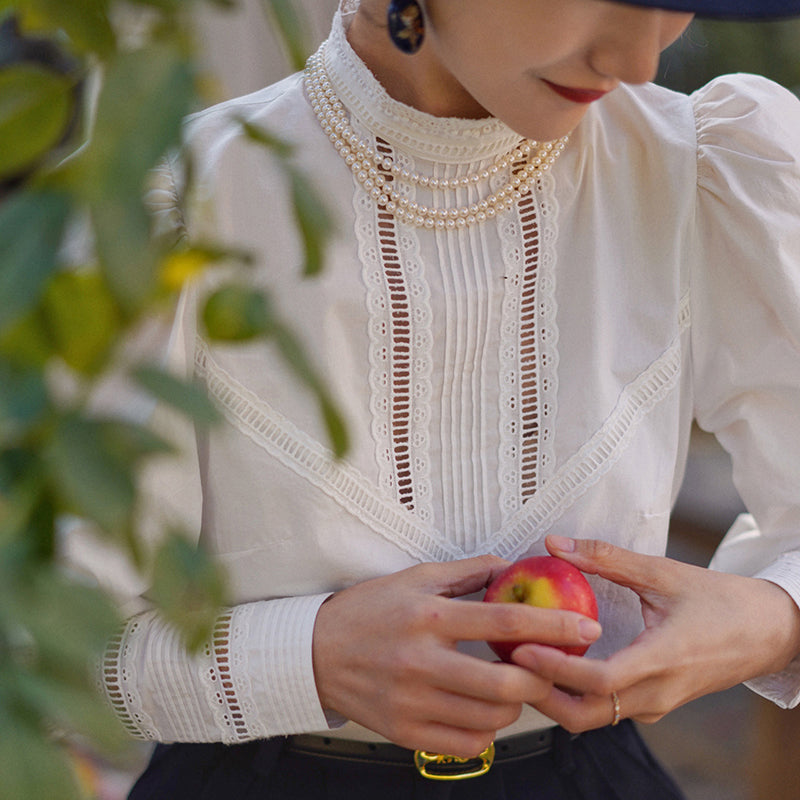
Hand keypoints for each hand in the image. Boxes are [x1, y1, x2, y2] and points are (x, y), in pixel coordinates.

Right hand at [312, 555, 601, 756]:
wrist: (314, 653)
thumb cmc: (369, 609)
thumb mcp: (414, 577)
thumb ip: (466, 572)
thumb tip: (510, 566)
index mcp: (429, 616)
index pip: (505, 620)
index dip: (554, 624)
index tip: (587, 627)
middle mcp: (422, 661)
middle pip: (507, 685)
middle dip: (542, 679)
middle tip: (549, 668)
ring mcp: (413, 702)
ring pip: (491, 720)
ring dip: (514, 706)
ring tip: (510, 687)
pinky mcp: (405, 733)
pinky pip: (466, 745)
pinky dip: (486, 731)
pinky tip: (481, 711)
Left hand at [511, 536, 799, 732]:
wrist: (769, 632)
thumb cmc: (720, 601)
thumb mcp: (662, 573)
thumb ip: (607, 558)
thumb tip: (556, 543)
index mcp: (662, 660)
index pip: (598, 682)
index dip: (554, 669)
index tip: (520, 649)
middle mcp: (656, 693)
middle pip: (585, 714)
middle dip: (541, 694)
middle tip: (507, 662)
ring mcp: (656, 704)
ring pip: (593, 717)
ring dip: (554, 696)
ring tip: (522, 662)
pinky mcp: (654, 704)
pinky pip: (607, 709)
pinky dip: (574, 694)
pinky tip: (554, 664)